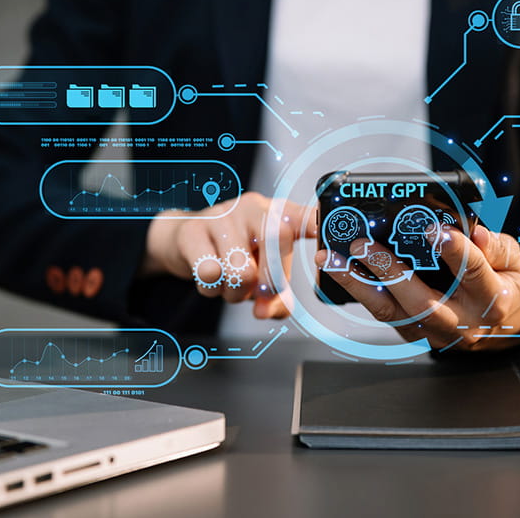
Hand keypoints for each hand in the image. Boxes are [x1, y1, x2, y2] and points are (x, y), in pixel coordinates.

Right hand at [142, 192, 316, 318]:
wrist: (185, 238)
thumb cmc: (233, 253)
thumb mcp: (261, 273)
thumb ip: (275, 298)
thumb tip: (270, 311)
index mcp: (278, 215)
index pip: (306, 215)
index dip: (320, 223)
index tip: (333, 232)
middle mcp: (254, 208)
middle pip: (277, 243)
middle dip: (270, 282)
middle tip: (257, 293)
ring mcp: (222, 216)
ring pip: (241, 270)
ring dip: (236, 294)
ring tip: (230, 287)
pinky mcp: (194, 231)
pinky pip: (210, 273)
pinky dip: (211, 290)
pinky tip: (210, 281)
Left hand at [315, 224, 519, 350]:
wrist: (503, 325)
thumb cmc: (504, 284)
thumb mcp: (513, 261)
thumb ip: (497, 246)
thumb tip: (476, 234)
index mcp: (492, 300)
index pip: (474, 274)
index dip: (455, 253)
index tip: (435, 231)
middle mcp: (461, 323)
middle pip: (420, 302)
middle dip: (388, 271)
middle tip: (363, 244)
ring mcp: (433, 333)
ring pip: (390, 312)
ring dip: (356, 284)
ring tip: (331, 259)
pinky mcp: (413, 333)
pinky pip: (382, 313)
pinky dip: (358, 290)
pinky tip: (339, 269)